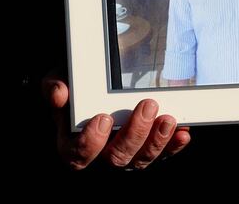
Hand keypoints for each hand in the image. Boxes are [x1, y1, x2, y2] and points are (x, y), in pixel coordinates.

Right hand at [43, 75, 190, 169]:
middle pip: (117, 158)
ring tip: (168, 119)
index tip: (103, 119)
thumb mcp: (60, 80)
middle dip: (134, 134)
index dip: (91, 142)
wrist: (96, 83)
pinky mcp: (148, 149)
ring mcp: (127, 154)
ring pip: (141, 159)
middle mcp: (102, 155)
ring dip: (157, 141)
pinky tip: (183, 133)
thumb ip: (54, 86)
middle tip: (147, 106)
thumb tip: (59, 93)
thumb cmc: (76, 86)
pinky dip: (174, 145)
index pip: (79, 156)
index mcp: (74, 144)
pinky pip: (163, 153)